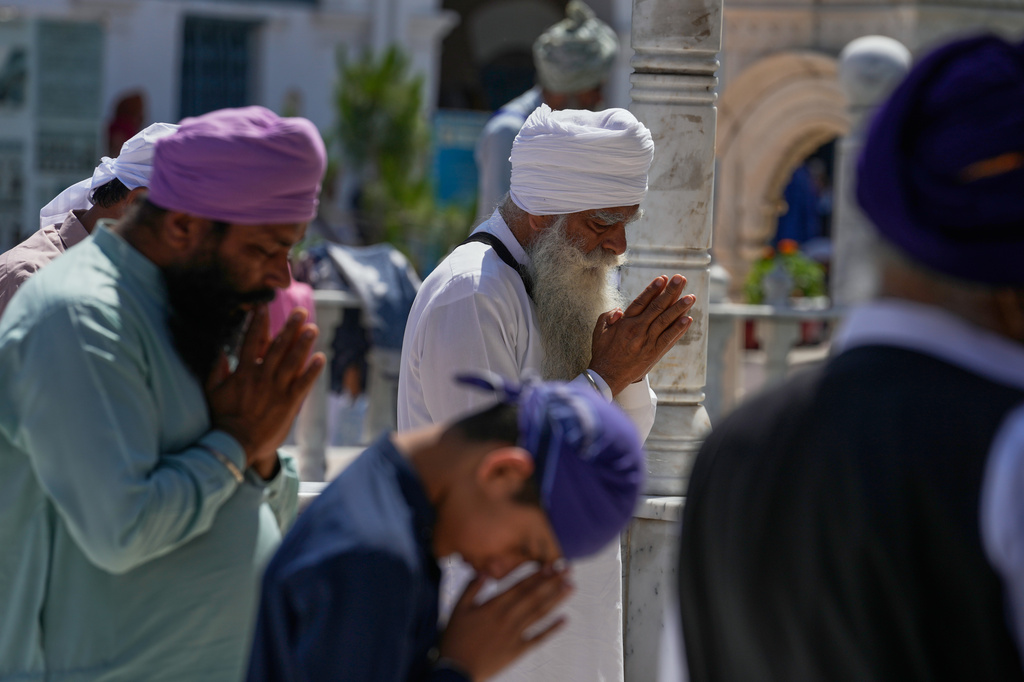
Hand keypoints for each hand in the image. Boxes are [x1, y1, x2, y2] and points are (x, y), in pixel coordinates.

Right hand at [205, 306, 324, 478]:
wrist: (236, 445)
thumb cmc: (222, 418)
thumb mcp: (212, 392)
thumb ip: (215, 369)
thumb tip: (218, 349)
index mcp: (243, 372)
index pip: (251, 341)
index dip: (258, 323)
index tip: (264, 307)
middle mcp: (262, 377)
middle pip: (278, 347)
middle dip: (290, 328)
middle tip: (301, 312)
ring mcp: (277, 390)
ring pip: (293, 362)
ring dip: (304, 344)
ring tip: (313, 328)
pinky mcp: (289, 404)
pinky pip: (304, 384)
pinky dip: (312, 371)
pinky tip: (320, 358)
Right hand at [439, 567, 572, 680]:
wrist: (456, 670)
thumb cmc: (455, 638)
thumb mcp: (457, 609)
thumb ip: (471, 587)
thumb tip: (485, 570)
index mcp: (493, 606)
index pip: (520, 586)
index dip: (537, 574)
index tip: (551, 563)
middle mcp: (507, 618)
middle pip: (534, 596)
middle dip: (553, 581)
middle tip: (569, 570)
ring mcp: (514, 634)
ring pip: (539, 613)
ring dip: (556, 599)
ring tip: (571, 587)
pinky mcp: (517, 650)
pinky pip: (538, 638)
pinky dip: (552, 629)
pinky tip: (565, 619)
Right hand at [588, 274, 694, 395]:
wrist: (607, 377)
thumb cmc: (603, 352)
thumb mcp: (599, 331)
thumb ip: (608, 316)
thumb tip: (619, 309)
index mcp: (624, 323)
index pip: (641, 302)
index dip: (653, 289)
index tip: (663, 278)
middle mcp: (637, 330)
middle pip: (657, 307)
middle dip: (670, 292)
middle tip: (681, 279)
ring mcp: (647, 342)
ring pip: (665, 321)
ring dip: (679, 308)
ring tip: (691, 297)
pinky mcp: (654, 353)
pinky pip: (669, 339)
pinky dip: (678, 329)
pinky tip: (688, 319)